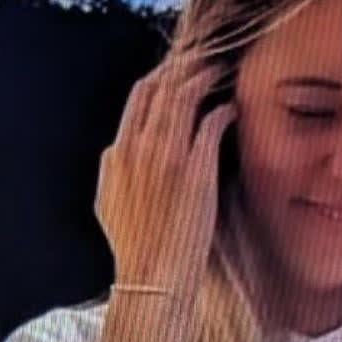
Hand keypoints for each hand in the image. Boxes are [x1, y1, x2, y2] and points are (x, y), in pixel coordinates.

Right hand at [95, 51, 236, 306]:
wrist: (152, 281)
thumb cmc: (135, 252)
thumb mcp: (108, 207)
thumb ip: (111, 173)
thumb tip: (114, 153)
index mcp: (117, 155)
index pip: (139, 96)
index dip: (161, 77)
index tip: (178, 74)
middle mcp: (139, 147)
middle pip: (162, 85)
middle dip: (185, 66)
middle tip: (206, 60)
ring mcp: (168, 156)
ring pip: (186, 94)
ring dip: (205, 77)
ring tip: (221, 73)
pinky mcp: (196, 169)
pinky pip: (211, 121)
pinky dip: (223, 109)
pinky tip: (232, 108)